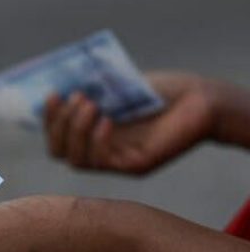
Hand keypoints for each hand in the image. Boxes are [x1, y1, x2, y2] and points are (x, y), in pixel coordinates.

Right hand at [44, 71, 216, 174]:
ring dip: (75, 130)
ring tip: (90, 104)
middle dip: (58, 125)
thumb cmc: (162, 90)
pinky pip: (103, 162)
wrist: (201, 99)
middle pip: (59, 151)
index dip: (48, 119)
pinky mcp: (136, 165)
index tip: (52, 94)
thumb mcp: (116, 86)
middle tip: (75, 98)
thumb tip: (55, 86)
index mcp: (92, 133)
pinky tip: (108, 120)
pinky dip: (98, 140)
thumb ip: (88, 90)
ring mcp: (117, 161)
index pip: (56, 137)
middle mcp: (101, 150)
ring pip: (76, 160)